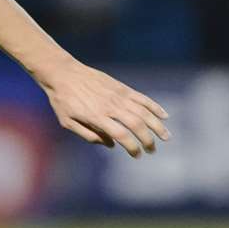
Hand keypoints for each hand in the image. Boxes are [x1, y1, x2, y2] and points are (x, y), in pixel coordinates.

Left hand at [40, 61, 170, 157]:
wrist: (62, 73)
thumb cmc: (62, 100)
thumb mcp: (67, 122)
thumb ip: (88, 135)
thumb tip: (110, 145)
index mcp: (96, 117)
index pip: (121, 135)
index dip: (132, 147)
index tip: (137, 155)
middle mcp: (110, 106)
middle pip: (136, 124)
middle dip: (148, 139)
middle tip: (152, 150)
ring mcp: (118, 95)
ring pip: (143, 111)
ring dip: (157, 125)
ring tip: (166, 137)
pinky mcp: (121, 87)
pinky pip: (142, 97)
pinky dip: (155, 107)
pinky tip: (164, 116)